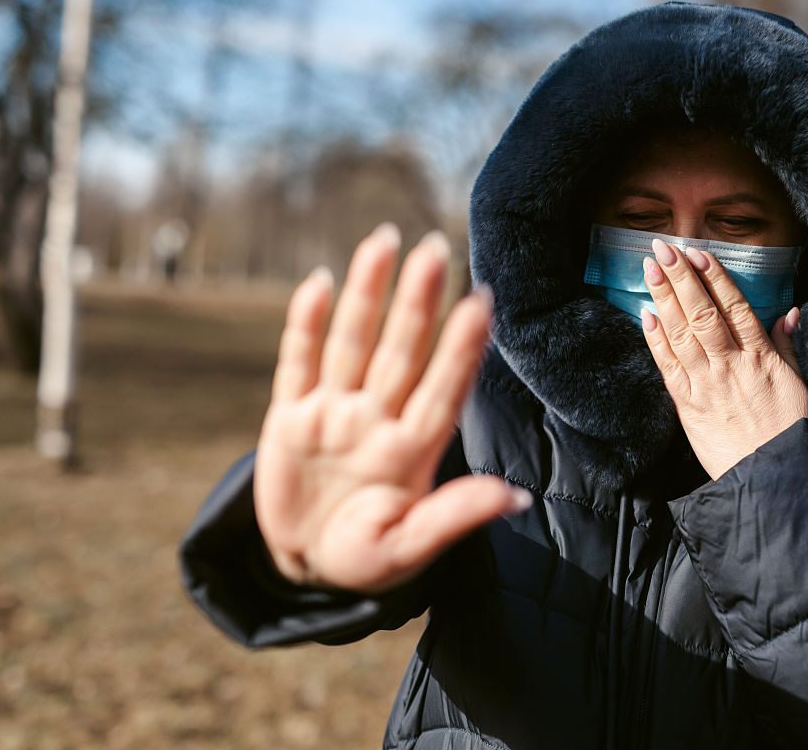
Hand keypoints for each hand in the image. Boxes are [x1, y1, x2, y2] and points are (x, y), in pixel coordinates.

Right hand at [254, 223, 530, 594]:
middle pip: (400, 352)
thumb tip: (517, 497)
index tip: (483, 303)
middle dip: (417, 303)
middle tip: (436, 249)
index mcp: (412, 452)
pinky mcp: (290, 418)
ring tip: (384, 241)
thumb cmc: (367, 560)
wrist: (307, 567)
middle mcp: (377, 421)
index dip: (462, 349)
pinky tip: (321, 282)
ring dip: (368, 293)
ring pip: (353, 342)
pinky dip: (306, 324)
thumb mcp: (407, 548)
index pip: (443, 390)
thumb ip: (453, 517)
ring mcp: (334, 414)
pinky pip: (298, 362)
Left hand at [641, 239, 807, 478]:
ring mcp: (706, 384)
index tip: (699, 252)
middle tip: (663, 247)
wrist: (771, 477)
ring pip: (681, 333)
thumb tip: (788, 313)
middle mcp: (730, 365)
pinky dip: (655, 340)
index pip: (734, 306)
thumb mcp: (797, 383)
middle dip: (681, 277)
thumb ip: (786, 346)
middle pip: (702, 312)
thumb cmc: (788, 431)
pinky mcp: (687, 406)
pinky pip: (668, 367)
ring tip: (650, 268)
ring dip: (664, 298)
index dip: (715, 277)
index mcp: (760, 356)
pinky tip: (646, 315)